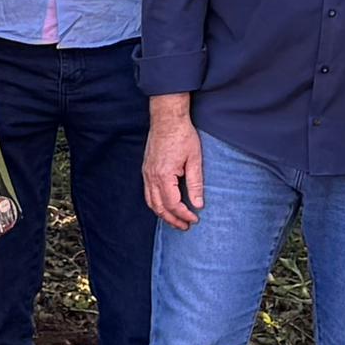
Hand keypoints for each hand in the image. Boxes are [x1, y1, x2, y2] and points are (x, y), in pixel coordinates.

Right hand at [143, 106, 204, 230]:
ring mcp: (146, 173)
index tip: (195, 219)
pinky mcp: (146, 169)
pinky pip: (148, 193)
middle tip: (185, 226)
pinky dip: (156, 203)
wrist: (167, 118)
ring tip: (175, 220)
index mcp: (164, 175)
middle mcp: (151, 176)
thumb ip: (196, 184)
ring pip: (151, 202)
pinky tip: (165, 205)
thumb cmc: (183, 135)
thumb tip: (198, 204)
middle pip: (159, 207)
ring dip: (162, 214)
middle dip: (172, 220)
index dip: (184, 215)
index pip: (173, 204)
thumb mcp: (195, 160)